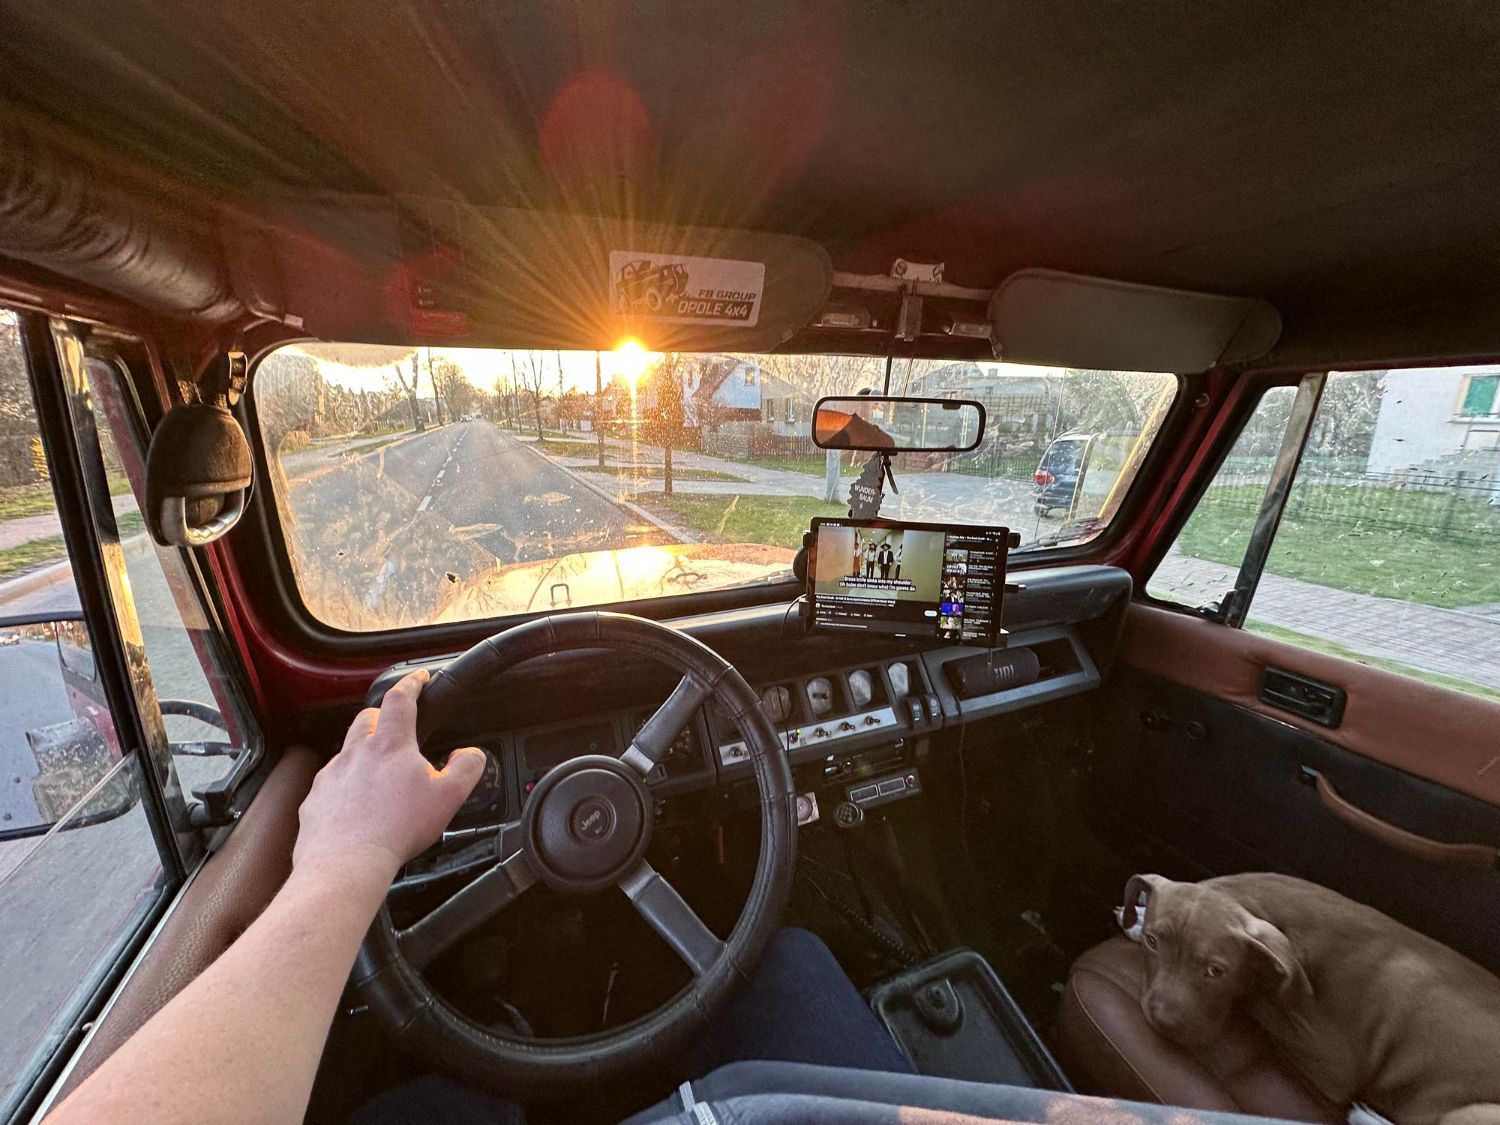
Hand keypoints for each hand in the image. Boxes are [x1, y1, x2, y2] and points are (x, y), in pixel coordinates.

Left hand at [293, 669, 485, 885]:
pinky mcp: (315, 799)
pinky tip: (356, 806)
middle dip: (383, 716)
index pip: (400, 699)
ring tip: (379, 774)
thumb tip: (473, 754)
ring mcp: (331, 775)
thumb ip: (467, 768)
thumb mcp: (449, 797)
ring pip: (347, 750)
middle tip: (397, 726)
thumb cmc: (397, 829)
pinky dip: (344, 786)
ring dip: (363, 752)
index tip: (419, 679)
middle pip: (367, 718)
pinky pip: (330, 783)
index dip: (412, 684)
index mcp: (390, 745)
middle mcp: (356, 753)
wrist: (346, 863)